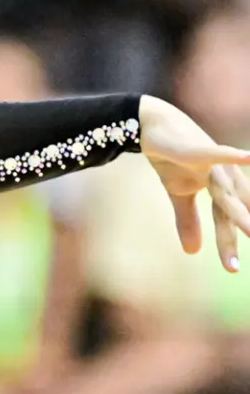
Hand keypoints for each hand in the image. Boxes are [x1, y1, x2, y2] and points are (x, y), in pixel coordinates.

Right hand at [138, 95, 249, 271]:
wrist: (153, 124)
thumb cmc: (172, 157)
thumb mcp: (177, 192)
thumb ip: (189, 221)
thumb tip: (193, 253)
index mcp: (222, 189)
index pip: (228, 220)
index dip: (230, 242)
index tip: (232, 269)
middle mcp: (224, 177)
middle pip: (233, 211)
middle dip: (242, 232)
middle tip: (236, 264)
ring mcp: (215, 163)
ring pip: (227, 192)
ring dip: (241, 212)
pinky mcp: (200, 148)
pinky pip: (218, 153)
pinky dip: (233, 156)